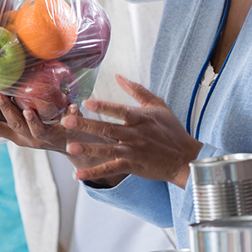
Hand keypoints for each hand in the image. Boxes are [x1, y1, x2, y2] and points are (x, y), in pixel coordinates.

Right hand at [0, 94, 111, 173]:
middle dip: (6, 111)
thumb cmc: (42, 135)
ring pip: (38, 129)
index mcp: (17, 137)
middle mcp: (30, 138)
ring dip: (32, 120)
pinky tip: (73, 105)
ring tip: (28, 110)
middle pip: (15, 125)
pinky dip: (71, 114)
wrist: (75, 148)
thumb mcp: (18, 134)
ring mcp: (48, 137)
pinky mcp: (67, 133)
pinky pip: (69, 123)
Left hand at [63, 75, 203, 186]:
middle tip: (67, 121)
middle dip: (86, 125)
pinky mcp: (133, 166)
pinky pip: (111, 169)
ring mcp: (133, 152)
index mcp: (141, 118)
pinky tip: (78, 174)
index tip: (87, 102)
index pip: (120, 110)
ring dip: (88, 149)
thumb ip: (137, 90)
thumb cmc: (172, 130)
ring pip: (108, 150)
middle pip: (108, 129)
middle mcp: (136, 135)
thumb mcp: (158, 105)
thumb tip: (118, 76)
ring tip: (70, 147)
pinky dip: (95, 173)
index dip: (104, 107)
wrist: (184, 158)